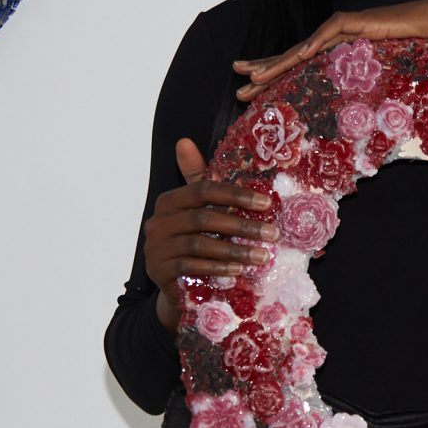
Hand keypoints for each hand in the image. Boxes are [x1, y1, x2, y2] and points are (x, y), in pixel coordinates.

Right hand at [143, 138, 274, 326]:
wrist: (175, 286)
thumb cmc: (192, 243)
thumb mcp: (198, 212)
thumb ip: (198, 181)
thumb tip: (184, 141)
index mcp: (168, 202)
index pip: (202, 190)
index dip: (235, 194)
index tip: (266, 203)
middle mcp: (158, 222)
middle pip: (204, 218)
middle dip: (242, 225)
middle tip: (272, 233)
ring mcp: (156, 248)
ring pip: (200, 244)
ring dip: (235, 250)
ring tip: (262, 256)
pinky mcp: (159, 272)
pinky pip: (192, 267)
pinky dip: (217, 267)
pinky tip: (238, 270)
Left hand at [232, 0, 427, 101]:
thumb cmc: (421, 52)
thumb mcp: (389, 77)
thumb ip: (372, 90)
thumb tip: (363, 118)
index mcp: (340, 51)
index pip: (301, 64)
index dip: (276, 73)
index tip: (252, 85)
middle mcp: (336, 38)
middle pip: (293, 56)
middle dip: (264, 69)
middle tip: (236, 81)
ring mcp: (344, 28)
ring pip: (302, 50)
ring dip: (275, 64)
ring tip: (249, 76)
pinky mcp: (357, 23)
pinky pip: (328, 39)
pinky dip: (309, 49)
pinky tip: (292, 59)